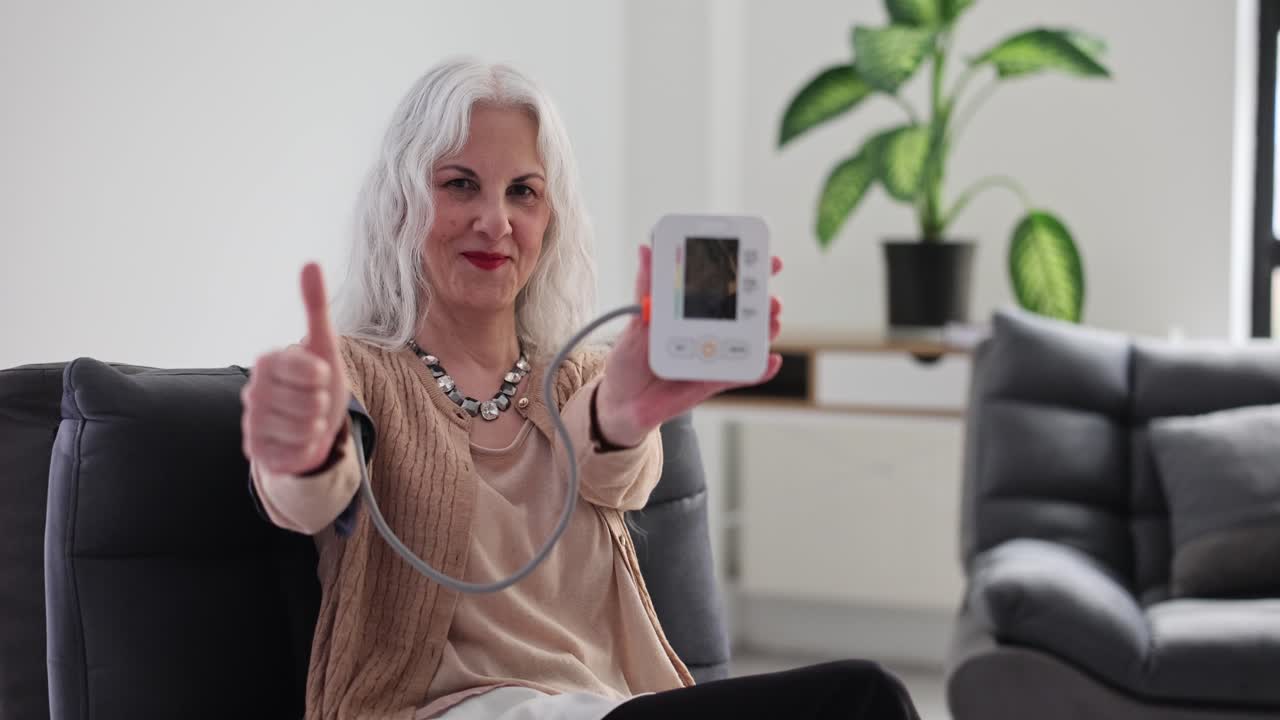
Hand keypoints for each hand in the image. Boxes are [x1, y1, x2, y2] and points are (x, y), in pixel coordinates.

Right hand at [241, 263, 349, 474]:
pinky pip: (296, 453)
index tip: (316, 376)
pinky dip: (307, 449)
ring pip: (305, 429)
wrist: (310, 429)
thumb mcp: (323, 345)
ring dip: (316, 427)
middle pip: (310, 402)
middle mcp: (252, 390)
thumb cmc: (317, 384)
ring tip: (307, 420)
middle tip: (313, 402)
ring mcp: (251, 423)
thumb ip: (315, 307)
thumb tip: (310, 263)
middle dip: (322, 404)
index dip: (321, 376)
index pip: (308, 370)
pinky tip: (298, 441)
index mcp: (267, 361)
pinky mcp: (255, 452)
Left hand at [596, 246, 783, 446]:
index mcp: (690, 309)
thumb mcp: (635, 319)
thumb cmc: (628, 358)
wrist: (621, 402)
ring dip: (766, 330)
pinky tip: (771, 360)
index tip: (761, 254)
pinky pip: (741, 376)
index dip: (745, 268)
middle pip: (744, 310)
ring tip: (772, 322)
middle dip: (763, 299)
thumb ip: (647, 287)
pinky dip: (759, 370)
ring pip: (748, 340)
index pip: (723, 283)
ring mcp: (713, 355)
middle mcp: (707, 329)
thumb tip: (646, 250)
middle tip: (770, 295)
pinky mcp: (713, 382)